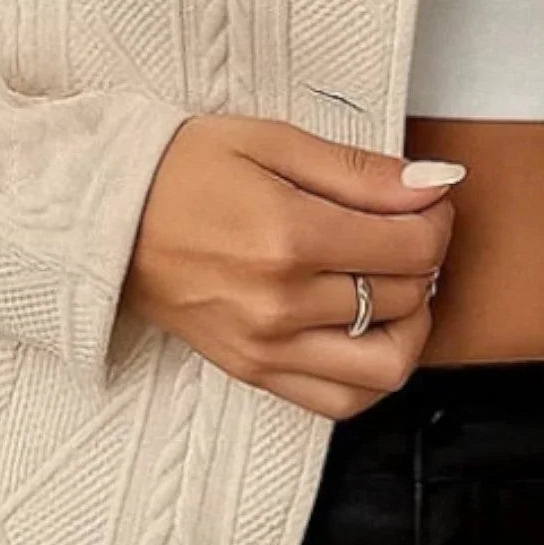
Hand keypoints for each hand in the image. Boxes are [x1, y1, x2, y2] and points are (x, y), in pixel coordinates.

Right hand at [122, 115, 460, 418]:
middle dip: (425, 260)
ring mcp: (267, 348)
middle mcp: (282, 303)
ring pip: (388, 365)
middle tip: (405, 230)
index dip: (436, 220)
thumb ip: (359, 172)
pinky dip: (371, 374)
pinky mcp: (253, 372)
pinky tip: (365, 332)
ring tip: (392, 287)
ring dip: (411, 326)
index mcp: (290, 236)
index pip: (414, 247)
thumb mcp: (272, 142)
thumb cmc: (183, 170)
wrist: (106, 219)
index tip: (424, 201)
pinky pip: (341, 402)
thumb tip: (436, 186)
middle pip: (408, 298)